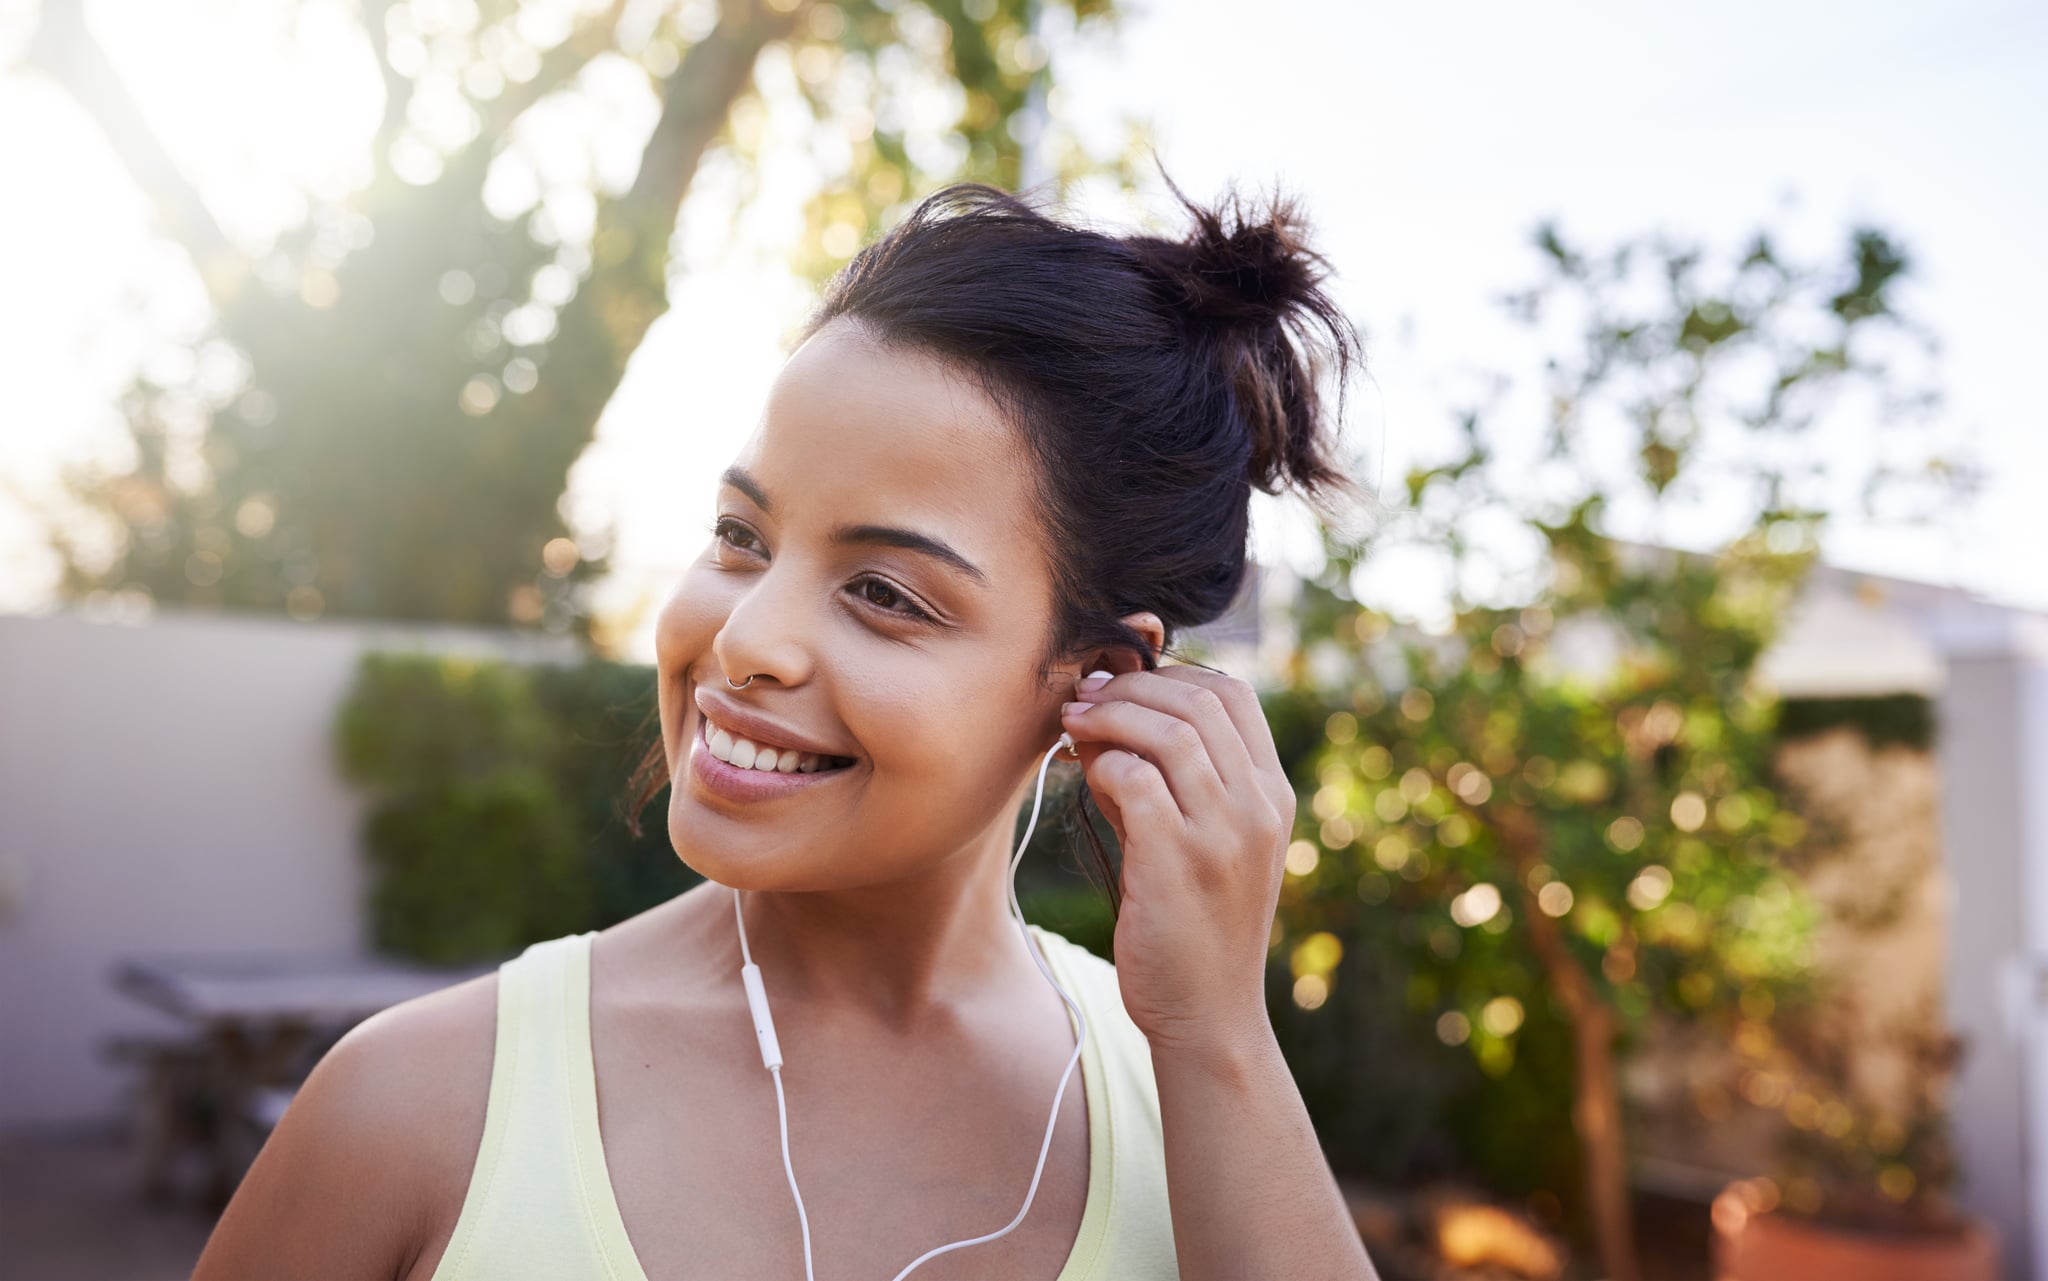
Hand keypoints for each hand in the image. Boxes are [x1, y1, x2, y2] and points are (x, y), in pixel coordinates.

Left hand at [1059, 665, 1296, 1060]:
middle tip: (1083, 699)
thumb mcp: (1199, 843)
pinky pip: (1137, 780)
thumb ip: (1165, 780)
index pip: (1234, 694)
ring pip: (1168, 731)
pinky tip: (1088, 777)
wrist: (1207, 1015)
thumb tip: (1104, 720)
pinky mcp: (1179, 861)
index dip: (1173, 676)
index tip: (1123, 686)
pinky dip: (1105, 766)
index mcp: (1272, 795)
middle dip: (1131, 688)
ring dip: (1110, 718)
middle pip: (1198, 700)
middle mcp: (1258, 807)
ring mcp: (1224, 834)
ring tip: (1072, 727)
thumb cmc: (1194, 926)